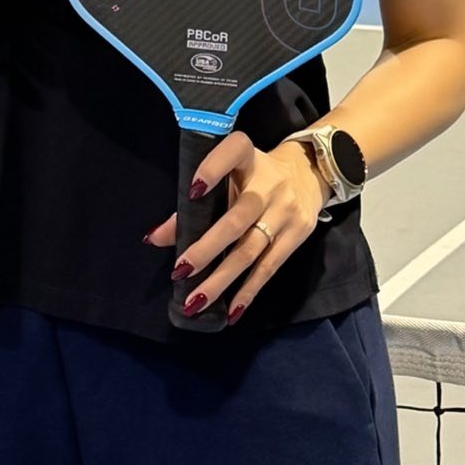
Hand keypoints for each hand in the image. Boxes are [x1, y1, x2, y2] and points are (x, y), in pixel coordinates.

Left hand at [144, 132, 329, 324]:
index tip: (192, 191)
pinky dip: (248, 291)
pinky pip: (269, 267)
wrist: (309, 172)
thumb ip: (193, 202)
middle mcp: (269, 184)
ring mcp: (285, 211)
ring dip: (221, 279)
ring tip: (196, 300)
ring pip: (250, 249)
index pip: (232, 153)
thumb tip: (155, 238)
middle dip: (206, 248)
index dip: (213, 169)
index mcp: (247, 157)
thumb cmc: (254, 175)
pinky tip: (231, 310)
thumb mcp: (229, 174)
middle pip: (236, 219)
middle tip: (180, 271)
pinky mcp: (297, 234)